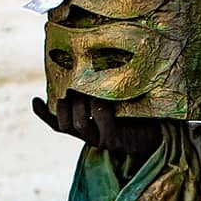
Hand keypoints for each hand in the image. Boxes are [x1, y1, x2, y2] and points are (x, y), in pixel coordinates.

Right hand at [32, 92, 161, 161]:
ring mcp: (103, 140)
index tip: (34, 100)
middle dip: (64, 105)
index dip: (44, 114)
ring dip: (81, 106)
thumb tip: (90, 58)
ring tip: (88, 93)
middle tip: (71, 89)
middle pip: (64, 124)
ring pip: (79, 125)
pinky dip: (100, 110)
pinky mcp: (117, 142)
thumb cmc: (140, 109)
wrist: (165, 130)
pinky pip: (102, 124)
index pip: (58, 123)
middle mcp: (91, 135)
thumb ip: (100, 85)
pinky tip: (103, 99)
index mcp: (87, 125)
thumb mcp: (117, 96)